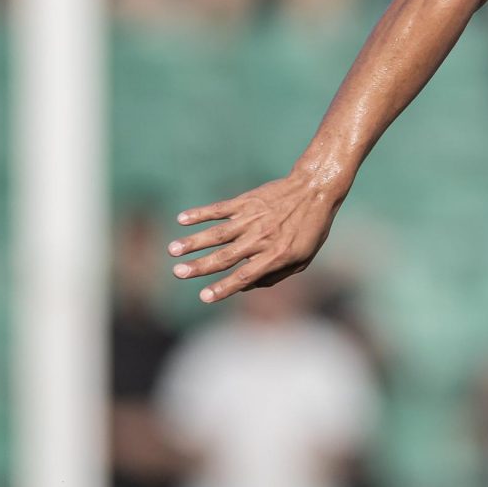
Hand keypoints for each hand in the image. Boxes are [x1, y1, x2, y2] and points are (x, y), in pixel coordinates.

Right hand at [168, 166, 347, 302]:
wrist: (315, 189)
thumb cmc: (311, 228)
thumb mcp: (303, 257)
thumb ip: (275, 274)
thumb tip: (247, 286)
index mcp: (276, 255)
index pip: (245, 276)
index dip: (224, 288)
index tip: (203, 297)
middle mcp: (261, 238)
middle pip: (225, 256)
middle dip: (200, 267)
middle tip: (177, 273)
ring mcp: (252, 218)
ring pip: (218, 233)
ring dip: (193, 242)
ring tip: (172, 250)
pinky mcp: (246, 201)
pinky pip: (220, 209)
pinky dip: (200, 213)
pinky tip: (182, 219)